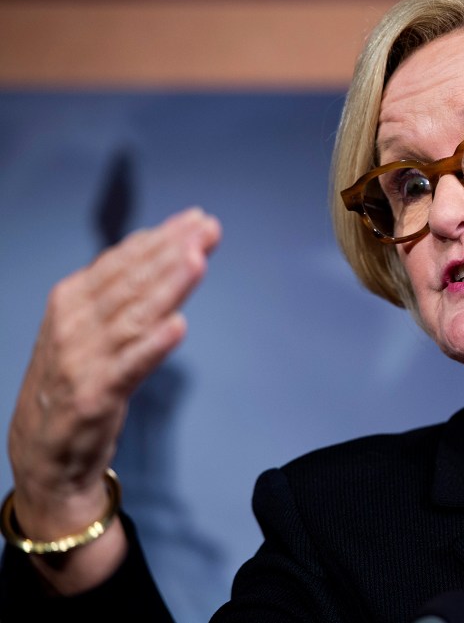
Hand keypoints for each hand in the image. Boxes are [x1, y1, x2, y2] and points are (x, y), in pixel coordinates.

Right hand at [6, 207, 220, 591]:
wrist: (46, 454)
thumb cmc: (76, 381)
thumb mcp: (90, 327)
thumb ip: (121, 291)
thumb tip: (160, 247)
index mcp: (71, 301)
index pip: (121, 261)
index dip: (160, 238)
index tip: (196, 220)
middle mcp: (73, 324)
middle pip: (130, 281)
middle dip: (171, 252)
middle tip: (207, 230)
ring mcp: (82, 360)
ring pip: (133, 316)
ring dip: (168, 287)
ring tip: (197, 262)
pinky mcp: (95, 396)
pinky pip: (128, 367)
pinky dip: (153, 346)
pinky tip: (177, 327)